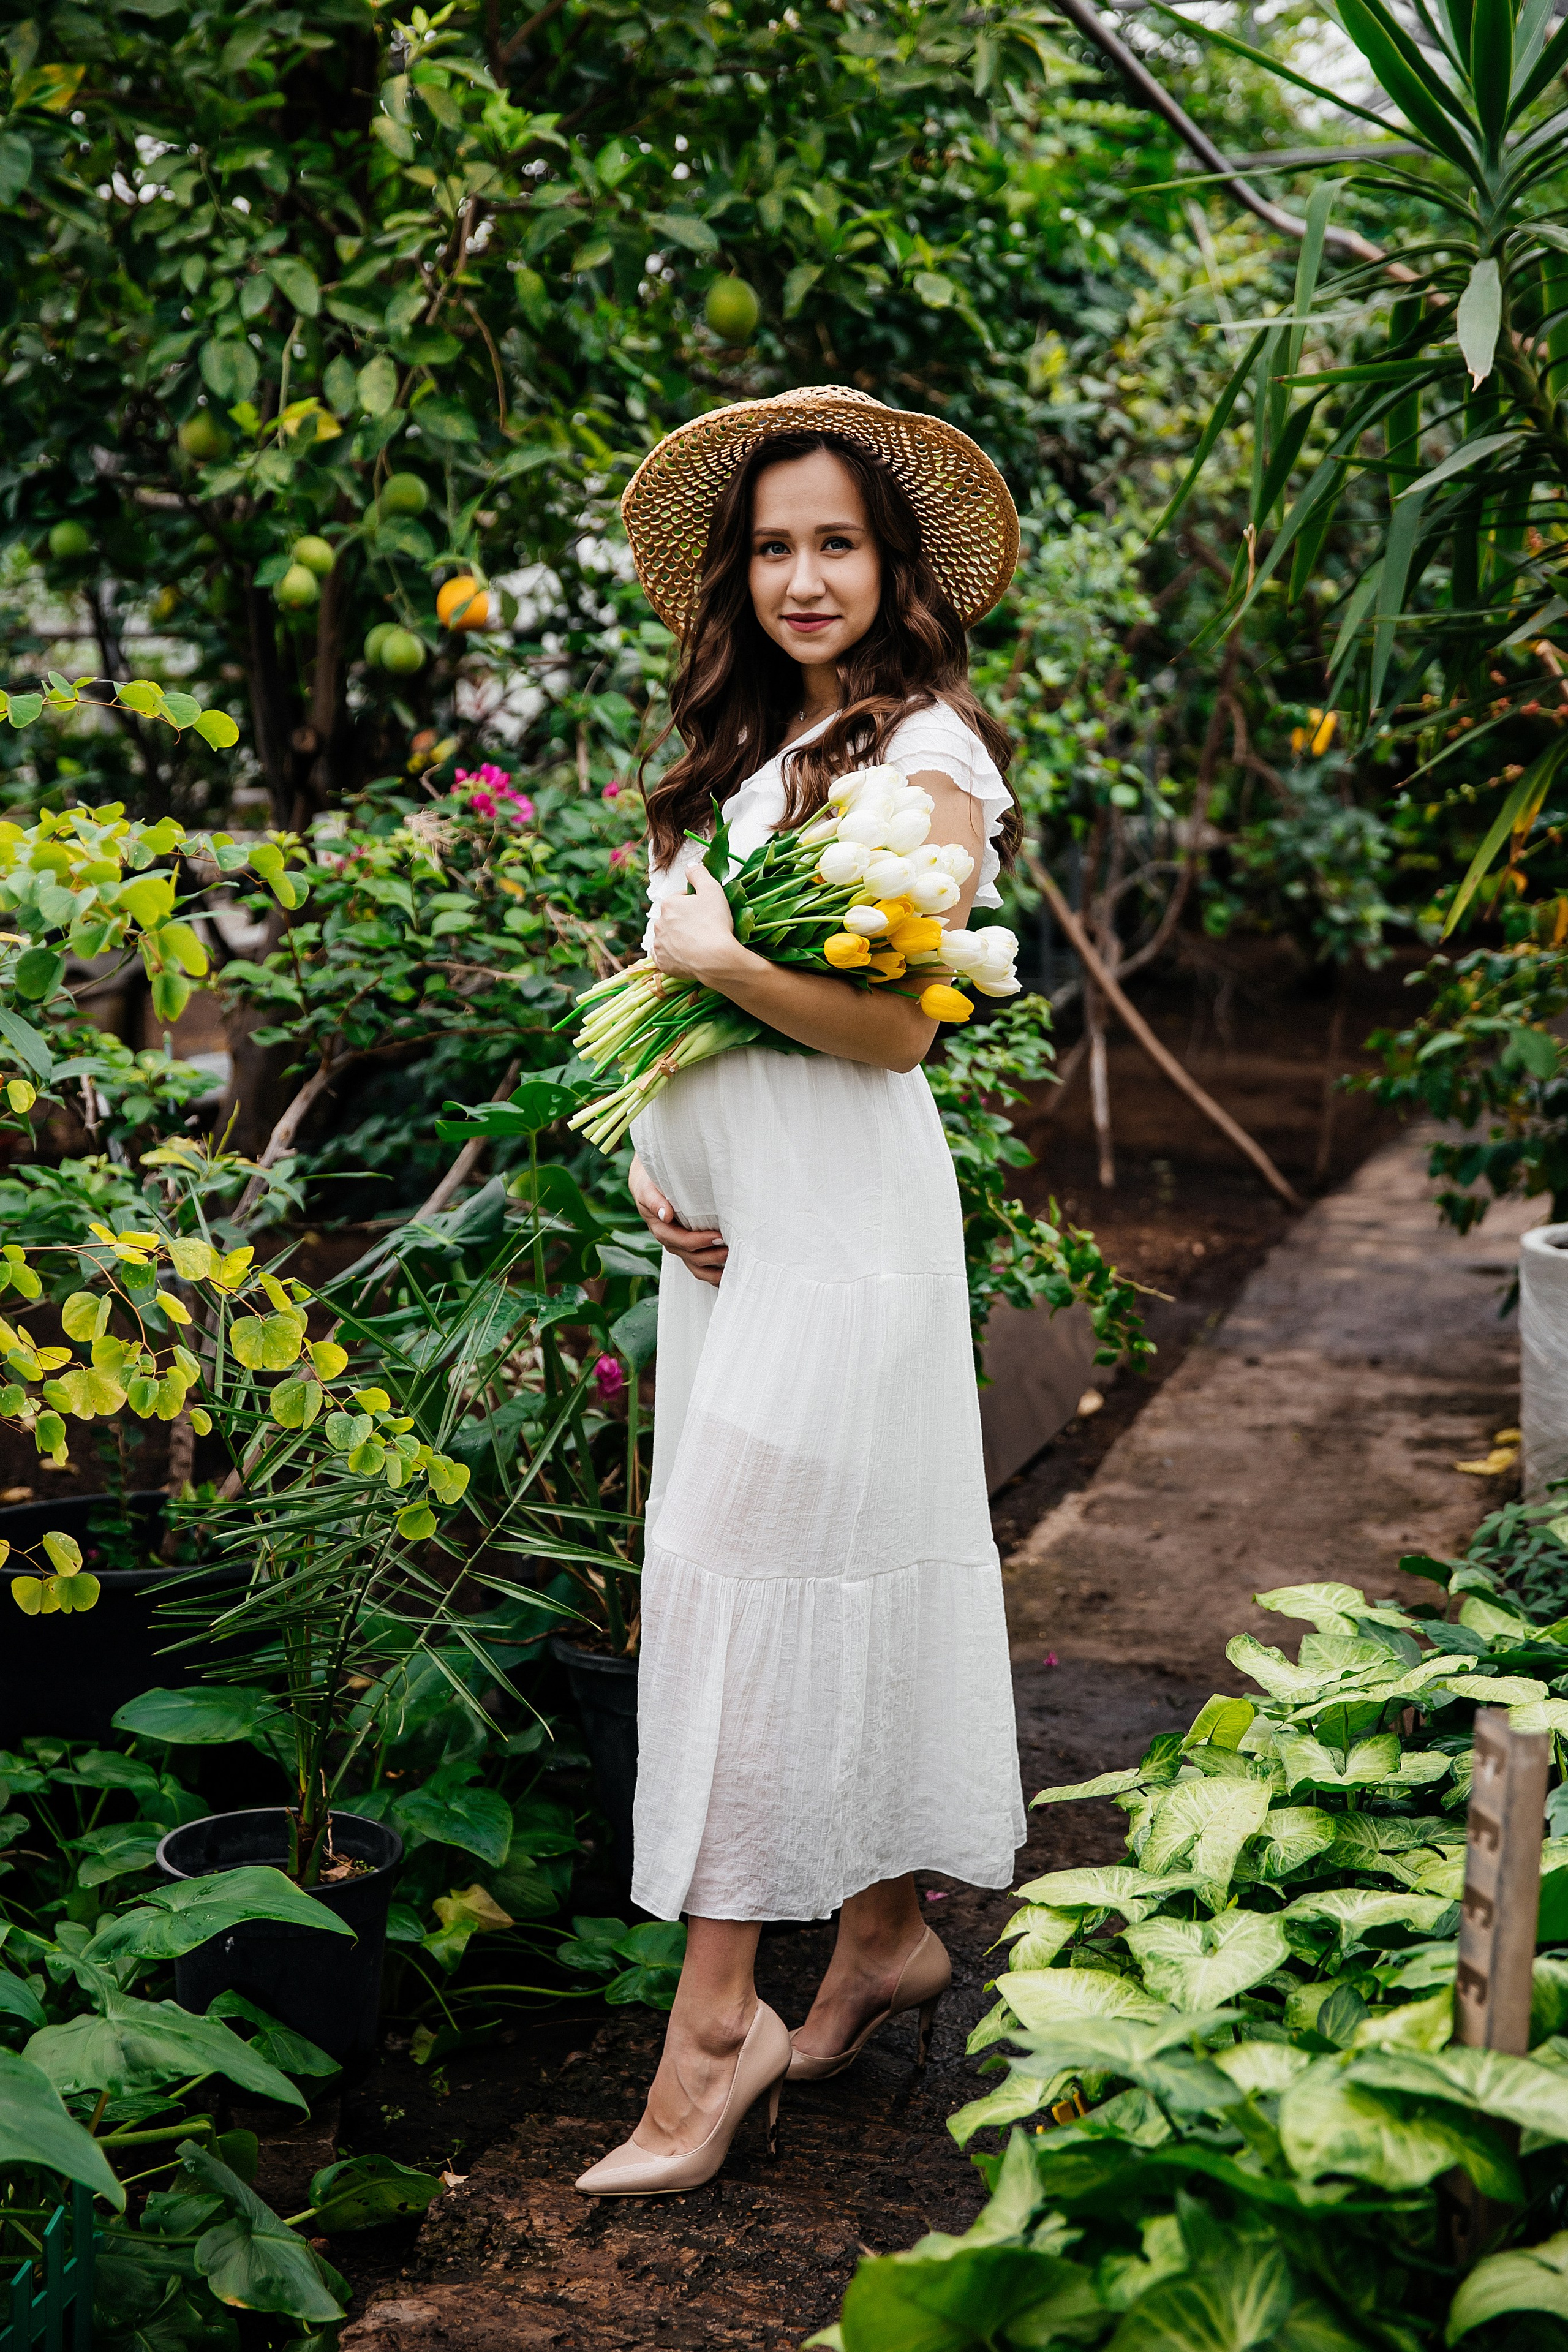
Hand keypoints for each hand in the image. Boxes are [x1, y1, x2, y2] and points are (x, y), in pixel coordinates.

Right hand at [629, 1151, 727, 1288]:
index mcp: (660, 1229)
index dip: (699, 1241)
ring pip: (695, 1266)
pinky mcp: (687, 1247)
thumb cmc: (649, 1183)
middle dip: (711, 1256)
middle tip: (731, 1250)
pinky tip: (725, 1277)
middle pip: (691, 1256)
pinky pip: (698, 1266)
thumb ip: (654, 1201)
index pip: (681, 1240)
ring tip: (731, 1267)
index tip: (718, 1235)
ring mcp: (678, 1246)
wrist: (647, 1183)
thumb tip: (666, 1214)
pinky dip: (711, 1274)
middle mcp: (670, 1241)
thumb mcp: (646, 1189)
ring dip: (713, 1270)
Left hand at [649, 861, 747, 985]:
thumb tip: (690, 865)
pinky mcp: (662, 962)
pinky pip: (664, 956)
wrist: (716, 959)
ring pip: (668, 936)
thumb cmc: (715, 923)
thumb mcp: (713, 889)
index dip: (697, 904)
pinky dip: (672, 955)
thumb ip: (699, 873)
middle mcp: (659, 923)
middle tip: (704, 928)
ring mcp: (659, 944)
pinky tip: (685, 955)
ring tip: (697, 943)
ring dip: (678, 937)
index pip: (682, 899)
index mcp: (669, 904)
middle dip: (685, 921)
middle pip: (673, 918)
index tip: (708, 912)